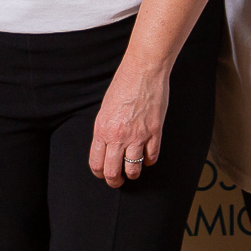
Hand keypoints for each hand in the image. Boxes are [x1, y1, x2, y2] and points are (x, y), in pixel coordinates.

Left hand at [88, 50, 169, 187]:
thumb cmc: (124, 83)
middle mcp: (118, 136)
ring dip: (133, 174)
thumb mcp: (106, 108)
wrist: (144, 69)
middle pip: (112, 172)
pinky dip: (149, 160)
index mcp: (102, 129)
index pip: (96, 163)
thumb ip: (105, 129)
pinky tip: (147, 156)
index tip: (104, 174)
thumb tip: (107, 147)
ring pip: (133, 170)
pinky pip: (152, 157)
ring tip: (133, 170)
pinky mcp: (154, 132)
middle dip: (114, 181)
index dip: (99, 173)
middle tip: (118, 180)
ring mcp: (137, 135)